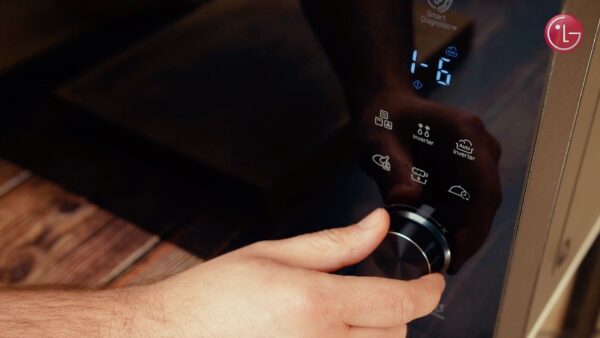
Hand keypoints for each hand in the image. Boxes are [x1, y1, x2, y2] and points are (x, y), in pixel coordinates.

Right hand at [146, 209, 444, 337]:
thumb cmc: (212, 299)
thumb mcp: (273, 255)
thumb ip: (335, 243)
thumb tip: (377, 225)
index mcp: (316, 305)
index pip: (399, 302)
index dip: (427, 289)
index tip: (432, 282)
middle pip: (396, 335)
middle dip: (395, 312)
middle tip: (368, 296)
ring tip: (341, 321)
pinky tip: (325, 337)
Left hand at [356, 91, 501, 272]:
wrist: (386, 108)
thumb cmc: (383, 121)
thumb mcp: (379, 145)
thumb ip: (393, 171)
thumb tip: (407, 201)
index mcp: (465, 136)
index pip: (484, 188)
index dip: (475, 226)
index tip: (457, 255)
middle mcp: (480, 148)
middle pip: (485, 202)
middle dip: (467, 237)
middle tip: (444, 265)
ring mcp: (476, 161)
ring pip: (478, 207)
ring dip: (459, 234)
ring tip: (436, 258)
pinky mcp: (466, 174)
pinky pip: (466, 205)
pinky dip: (451, 225)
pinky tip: (433, 241)